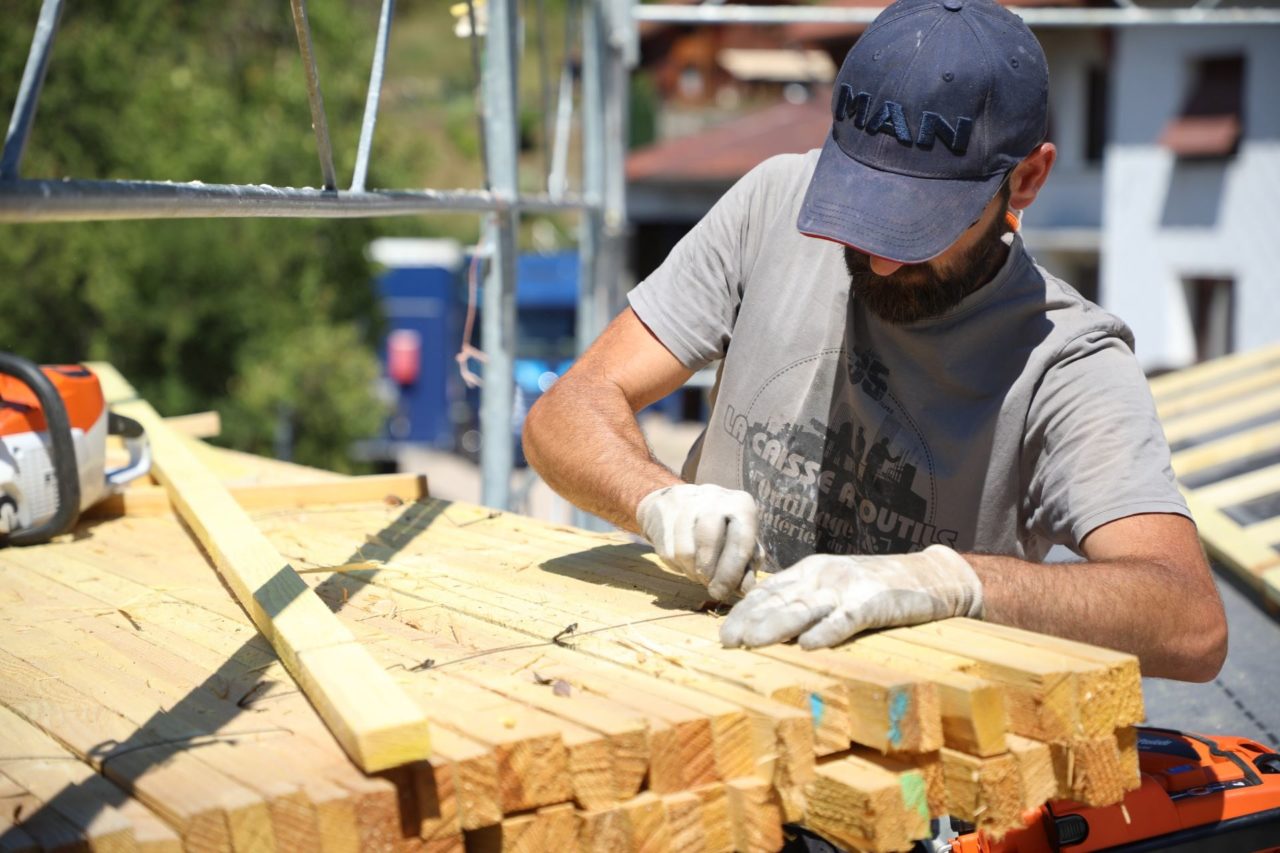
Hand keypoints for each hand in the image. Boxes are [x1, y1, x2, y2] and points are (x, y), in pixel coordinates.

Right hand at [635, 483, 761, 599]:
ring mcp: (686, 501)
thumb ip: (746, 565)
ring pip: (685, 550)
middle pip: (709, 540)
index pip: (741, 540)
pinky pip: (667, 552)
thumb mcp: (738, 542)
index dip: (731, 572)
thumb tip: (745, 590)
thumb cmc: (718, 528)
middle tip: (711, 589)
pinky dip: (677, 566)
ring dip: (692, 572)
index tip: (723, 593)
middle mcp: (715, 497)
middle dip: (709, 572)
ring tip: (698, 574)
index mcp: (740, 504)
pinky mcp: (662, 512)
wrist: (677, 503)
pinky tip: (684, 563)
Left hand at [719, 545, 982, 648]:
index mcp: (811, 571)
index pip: (768, 590)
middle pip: (779, 599)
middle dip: (750, 620)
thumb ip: (805, 601)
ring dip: (777, 625)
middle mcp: (824, 576)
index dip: (743, 611)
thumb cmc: (878, 586)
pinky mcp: (874, 603)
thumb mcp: (834, 587)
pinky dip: (828, 632)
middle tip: (726, 641)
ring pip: (805, 608)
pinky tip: (810, 646)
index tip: (723, 633)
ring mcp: (848, 588)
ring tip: (752, 642)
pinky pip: (847, 619)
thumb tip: (767, 626)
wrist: (931, 576)